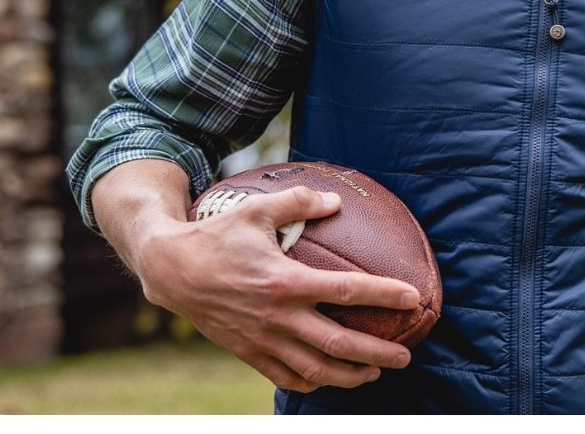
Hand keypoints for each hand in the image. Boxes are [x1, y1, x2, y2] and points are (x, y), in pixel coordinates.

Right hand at [136, 184, 420, 392]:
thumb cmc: (218, 235)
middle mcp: (278, 317)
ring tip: (376, 373)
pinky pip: (285, 377)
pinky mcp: (249, 353)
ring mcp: (263, 340)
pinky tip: (330, 380)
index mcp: (285, 280)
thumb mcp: (258, 209)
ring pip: (315, 370)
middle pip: (338, 344)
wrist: (172, 271)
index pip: (346, 290)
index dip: (383, 295)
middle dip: (377, 353)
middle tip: (406, 356)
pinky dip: (312, 383)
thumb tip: (336, 201)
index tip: (412, 298)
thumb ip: (299, 202)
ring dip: (350, 375)